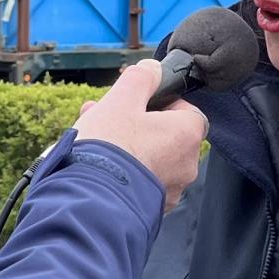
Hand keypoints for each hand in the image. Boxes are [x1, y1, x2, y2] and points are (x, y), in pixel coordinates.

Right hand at [73, 60, 206, 211]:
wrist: (91, 201)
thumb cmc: (110, 147)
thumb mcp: (122, 99)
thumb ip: (141, 78)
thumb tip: (152, 68)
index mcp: (186, 135)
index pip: (188, 111)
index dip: (163, 103)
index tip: (140, 102)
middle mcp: (186, 166)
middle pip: (165, 136)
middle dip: (136, 123)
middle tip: (106, 116)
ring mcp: (170, 192)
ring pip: (150, 159)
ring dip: (127, 146)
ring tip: (92, 137)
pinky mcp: (150, 210)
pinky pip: (140, 182)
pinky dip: (125, 171)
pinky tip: (97, 164)